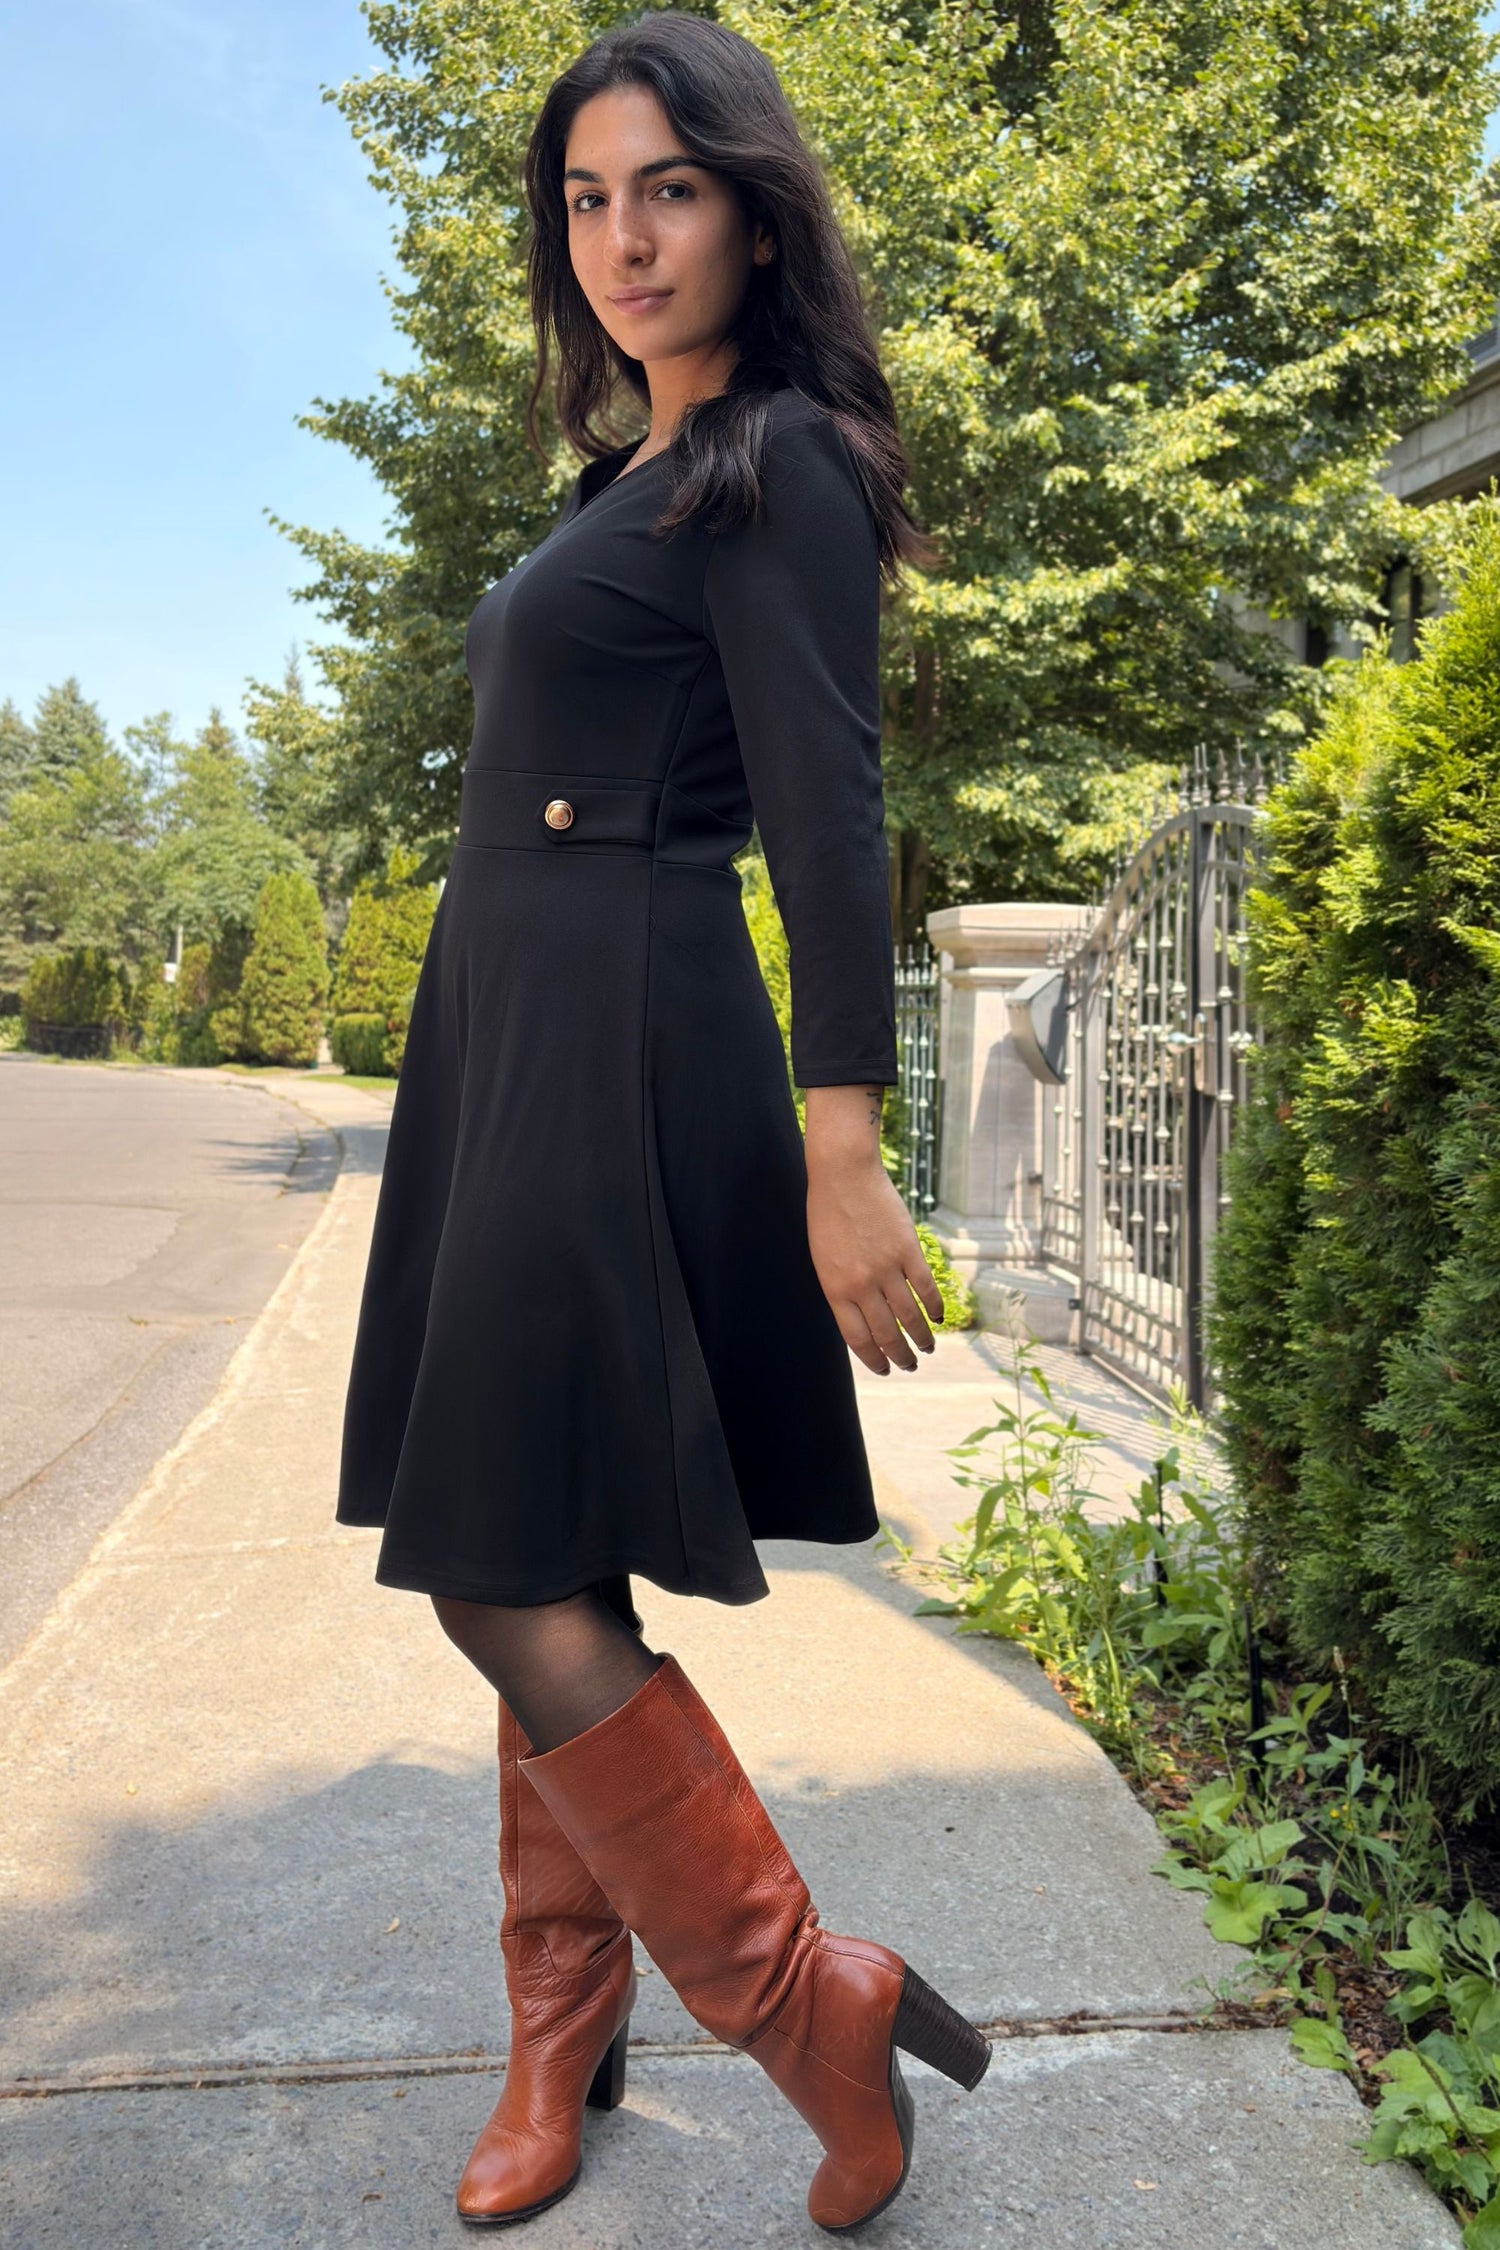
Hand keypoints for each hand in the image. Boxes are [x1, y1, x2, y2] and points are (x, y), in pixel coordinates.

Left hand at [803, 1085, 944, 1374]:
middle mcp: (862, 1284)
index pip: (858, 1338)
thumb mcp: (824, 1259)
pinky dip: (934, 1307)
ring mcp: (887, 1268)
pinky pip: (926, 1288)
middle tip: (910, 1366)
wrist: (843, 1175)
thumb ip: (842, 1289)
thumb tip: (863, 1319)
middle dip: (900, 1356)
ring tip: (927, 1349)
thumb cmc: (828, 1215)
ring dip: (921, 1338)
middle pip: (887, 1333)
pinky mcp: (908, 1250)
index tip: (884, 1368)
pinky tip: (938, 1318)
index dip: (874, 1359)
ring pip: (910, 1316)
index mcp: (835, 1289)